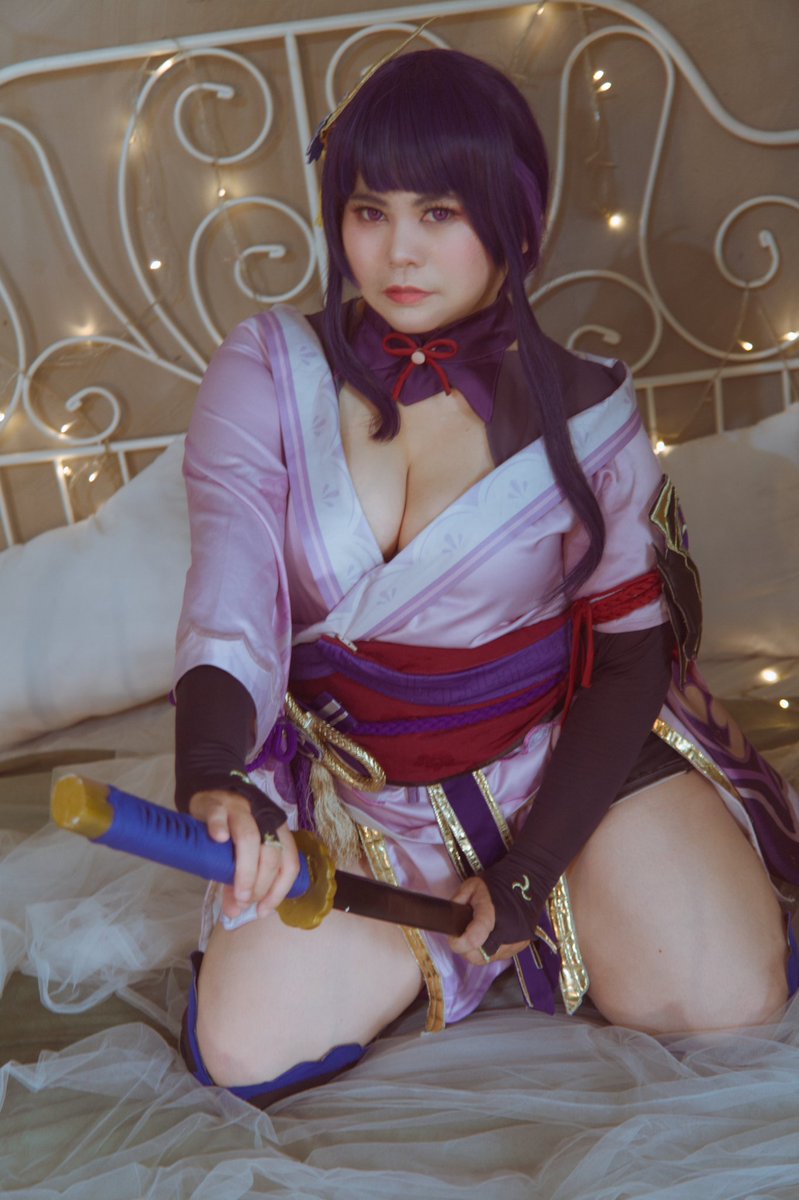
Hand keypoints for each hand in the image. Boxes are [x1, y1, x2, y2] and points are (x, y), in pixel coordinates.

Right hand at [189, 789, 298, 919]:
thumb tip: (234, 913)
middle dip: (261, 883)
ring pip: (249, 837)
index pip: (290, 863)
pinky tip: (218, 840)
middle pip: (271, 853)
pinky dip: (220, 828)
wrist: (210, 793)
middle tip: (245, 901)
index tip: (263, 910)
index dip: (280, 890)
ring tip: (237, 892)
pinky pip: (220, 816)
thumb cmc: (230, 829)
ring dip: (245, 869)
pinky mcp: (216, 804)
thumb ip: (238, 883)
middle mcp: (264, 819)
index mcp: (277, 831)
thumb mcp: (238, 857)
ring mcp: (240, 809)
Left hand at [447, 875, 529, 966]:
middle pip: (479, 957)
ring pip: (489, 958)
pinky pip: (500, 955)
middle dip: (467, 950)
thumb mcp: (471, 885)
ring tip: (478, 933)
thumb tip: (449, 922)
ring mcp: (517, 941)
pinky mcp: (523, 945)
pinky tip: (491, 935)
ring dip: (479, 950)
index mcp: (492, 914)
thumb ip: (458, 902)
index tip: (453, 937)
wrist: (528, 880)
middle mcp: (508, 932)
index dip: (458, 944)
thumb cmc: (497, 881)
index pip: (472, 941)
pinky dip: (492, 949)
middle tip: (463, 935)